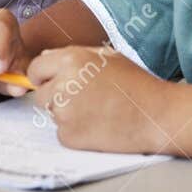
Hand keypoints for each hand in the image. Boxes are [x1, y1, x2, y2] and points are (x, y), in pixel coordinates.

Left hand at [27, 45, 170, 153]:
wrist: (155, 115)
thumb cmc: (136, 84)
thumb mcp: (107, 57)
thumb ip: (73, 55)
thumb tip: (46, 58)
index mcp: (70, 60)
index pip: (36, 69)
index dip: (44, 76)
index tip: (53, 82)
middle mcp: (63, 85)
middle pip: (41, 94)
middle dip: (55, 96)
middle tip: (82, 99)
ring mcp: (64, 113)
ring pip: (51, 113)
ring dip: (66, 113)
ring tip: (95, 111)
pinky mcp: (70, 136)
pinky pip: (62, 133)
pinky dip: (75, 132)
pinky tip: (97, 125)